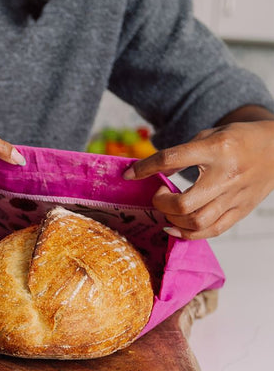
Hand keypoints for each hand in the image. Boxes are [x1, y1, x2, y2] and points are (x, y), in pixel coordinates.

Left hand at [123, 120, 273, 238]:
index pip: (172, 159)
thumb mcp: (208, 136)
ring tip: (168, 209)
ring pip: (196, 222)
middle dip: (161, 203)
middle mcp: (226, 175)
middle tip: (158, 195)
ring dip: (172, 219)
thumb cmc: (238, 139)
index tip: (129, 175)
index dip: (145, 168)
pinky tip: (175, 227)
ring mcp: (235, 196)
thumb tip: (154, 173)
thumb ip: (180, 154)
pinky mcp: (240, 211)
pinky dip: (188, 234)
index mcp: (216, 149)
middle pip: (183, 203)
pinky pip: (212, 231)